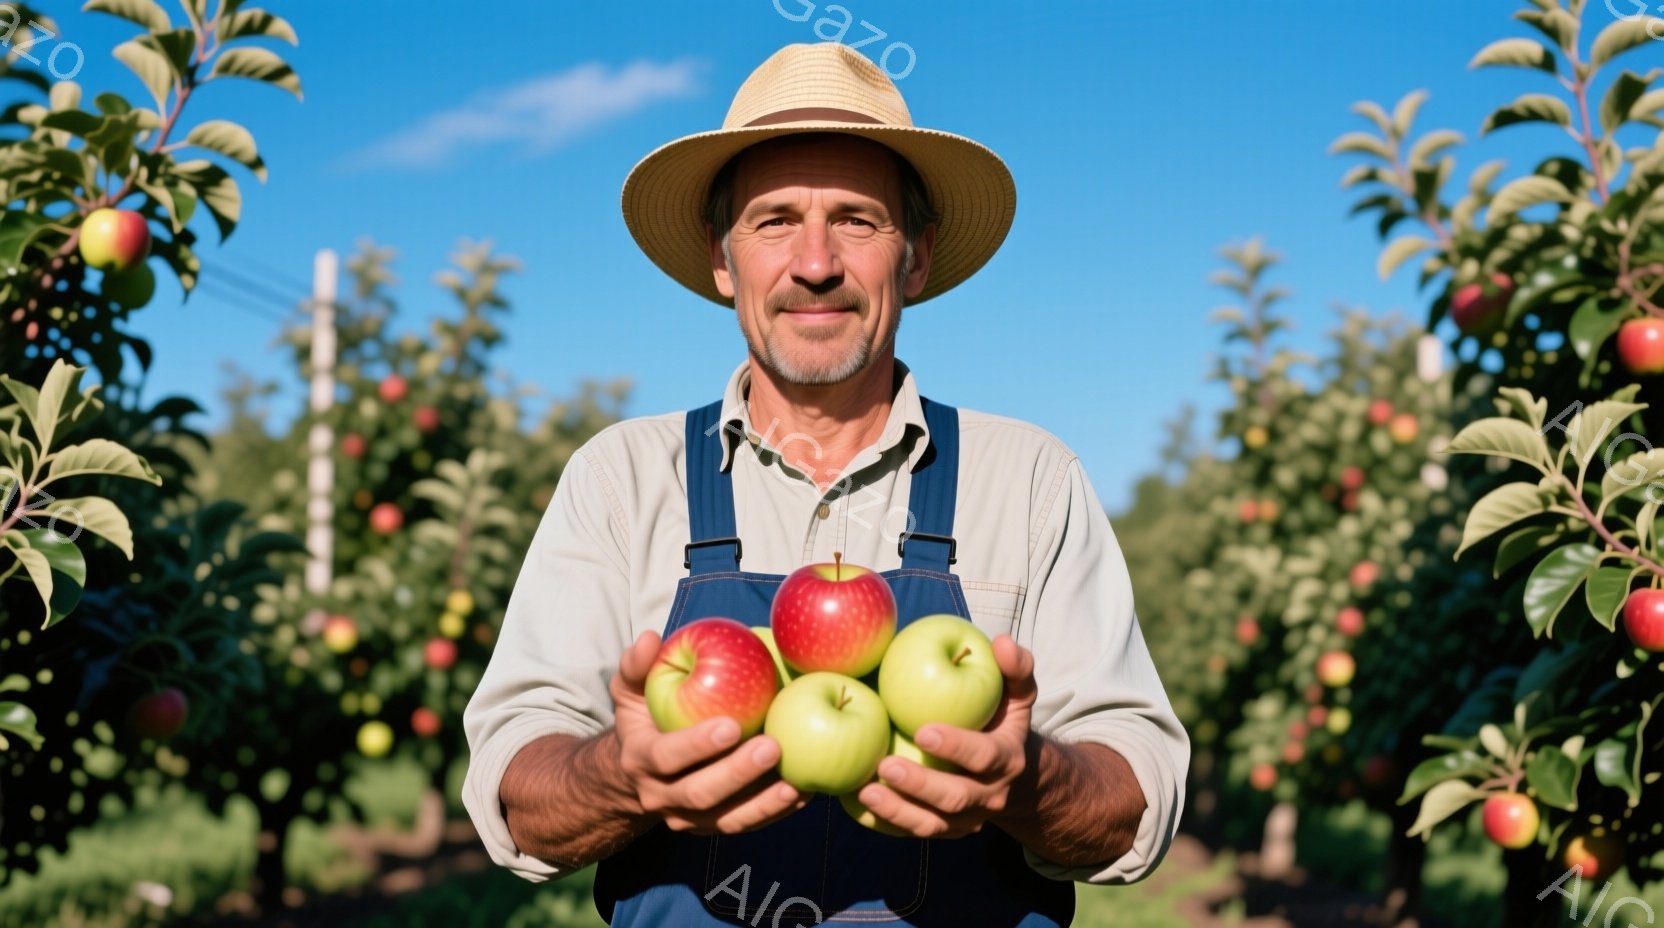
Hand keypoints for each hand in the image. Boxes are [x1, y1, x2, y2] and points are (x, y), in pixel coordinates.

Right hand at [610, 630, 805, 833]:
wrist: (633, 773)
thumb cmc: (642, 718)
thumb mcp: (630, 690)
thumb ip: (636, 665)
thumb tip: (650, 637)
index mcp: (640, 760)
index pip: (666, 757)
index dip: (696, 745)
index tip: (731, 725)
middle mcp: (660, 795)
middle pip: (699, 793)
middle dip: (737, 774)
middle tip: (772, 747)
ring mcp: (687, 818)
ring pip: (725, 819)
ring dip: (762, 804)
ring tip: (795, 784)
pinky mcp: (711, 826)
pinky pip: (744, 825)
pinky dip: (774, 813)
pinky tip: (802, 794)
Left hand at [854, 634, 1036, 837]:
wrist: (1014, 775)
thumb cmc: (1004, 719)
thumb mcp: (1018, 693)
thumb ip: (1015, 666)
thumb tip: (1001, 641)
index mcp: (1007, 760)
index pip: (985, 756)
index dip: (956, 747)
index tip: (923, 731)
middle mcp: (990, 796)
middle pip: (956, 798)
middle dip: (920, 785)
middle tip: (884, 765)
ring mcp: (966, 819)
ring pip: (932, 824)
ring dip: (898, 811)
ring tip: (864, 792)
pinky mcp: (944, 830)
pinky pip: (913, 831)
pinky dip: (885, 823)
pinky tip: (854, 805)